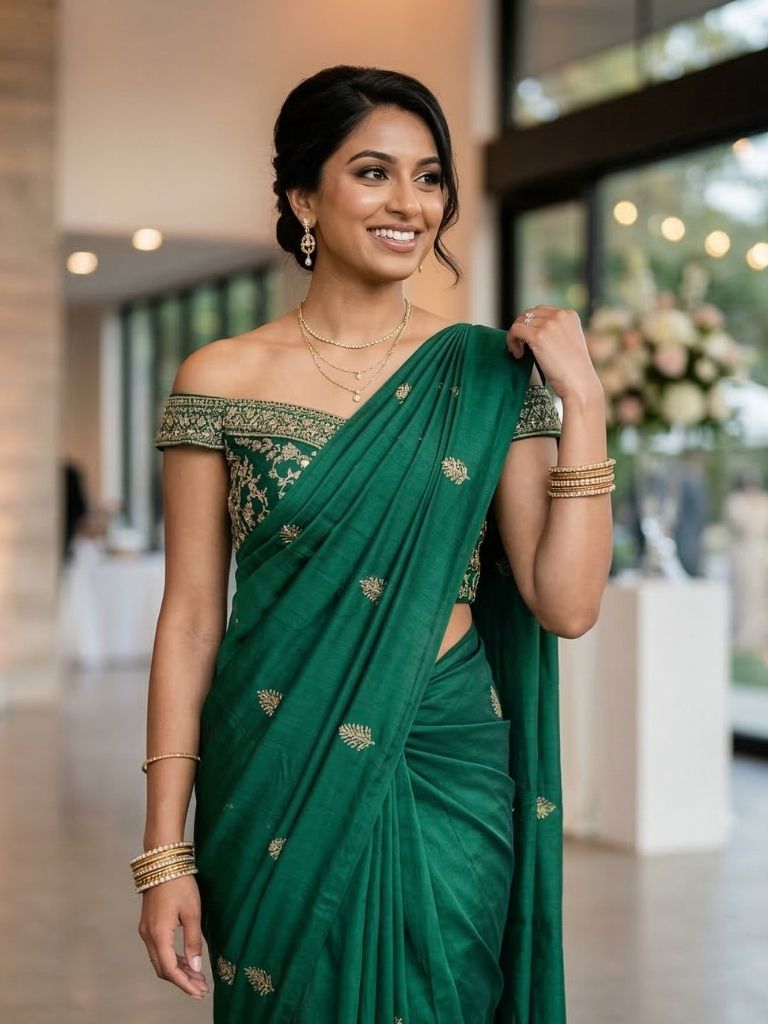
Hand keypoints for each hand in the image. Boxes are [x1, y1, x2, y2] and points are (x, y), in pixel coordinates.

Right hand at [138, 875, 208, 998]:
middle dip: (182, 981)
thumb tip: (195, 967)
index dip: (184, 984)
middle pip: (163, 968)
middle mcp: (147, 936)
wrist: (162, 862)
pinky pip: (159, 950)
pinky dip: (172, 959)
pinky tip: (186, 961)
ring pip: (160, 960)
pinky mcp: (149, 925)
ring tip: (197, 978)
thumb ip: (193, 941)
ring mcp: (146, 931)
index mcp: (158, 934)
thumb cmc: (180, 884)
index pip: (170, 969)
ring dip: (178, 971)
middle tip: (201, 988)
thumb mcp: (192, 912)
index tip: (199, 992)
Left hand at [506, 305, 601, 401]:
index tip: (528, 340)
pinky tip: (518, 354)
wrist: (579, 383)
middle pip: (528, 314)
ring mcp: (549, 324)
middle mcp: (560, 315)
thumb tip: (530, 330)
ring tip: (520, 353)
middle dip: (522, 329)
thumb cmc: (573, 369)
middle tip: (521, 347)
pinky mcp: (538, 336)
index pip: (541, 311)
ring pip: (520, 322)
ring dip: (516, 337)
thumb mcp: (568, 341)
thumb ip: (554, 331)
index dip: (530, 325)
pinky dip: (511, 341)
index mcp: (569, 315)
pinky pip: (515, 330)